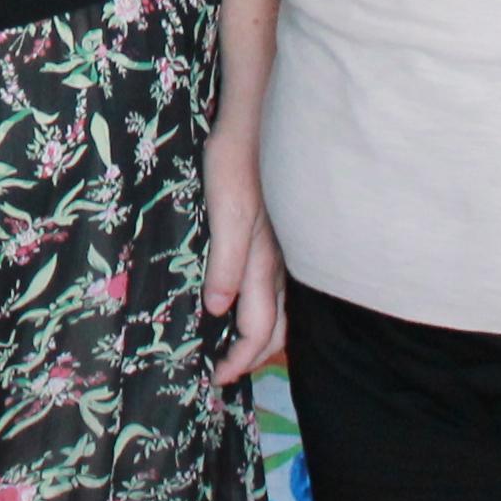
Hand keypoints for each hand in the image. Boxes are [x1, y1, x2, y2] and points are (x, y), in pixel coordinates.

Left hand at [202, 122, 286, 387]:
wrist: (260, 120)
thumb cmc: (237, 162)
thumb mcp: (226, 213)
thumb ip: (226, 262)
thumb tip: (219, 310)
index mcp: (264, 265)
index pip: (258, 330)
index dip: (239, 360)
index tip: (216, 379)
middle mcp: (279, 264)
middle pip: (275, 329)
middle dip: (252, 356)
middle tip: (225, 372)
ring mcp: (284, 250)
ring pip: (280, 308)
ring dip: (262, 334)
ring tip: (239, 346)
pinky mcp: (280, 235)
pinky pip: (278, 285)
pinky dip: (266, 307)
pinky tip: (249, 301)